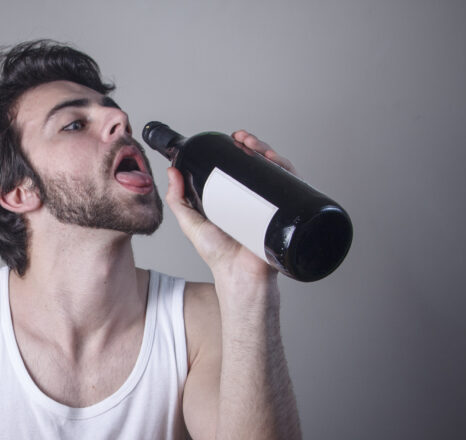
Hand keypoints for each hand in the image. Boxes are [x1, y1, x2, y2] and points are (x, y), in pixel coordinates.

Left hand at [165, 130, 296, 282]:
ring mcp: (273, 205)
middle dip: (256, 145)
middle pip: (263, 164)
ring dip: (270, 151)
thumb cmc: (218, 254)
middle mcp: (258, 199)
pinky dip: (287, 170)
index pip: (245, 165)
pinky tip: (275, 162)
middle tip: (242, 138)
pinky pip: (293, 187)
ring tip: (254, 145)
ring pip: (278, 171)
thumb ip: (178, 201)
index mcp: (238, 198)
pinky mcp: (285, 213)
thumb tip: (171, 172)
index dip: (243, 148)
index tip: (234, 138)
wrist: (237, 275)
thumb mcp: (191, 223)